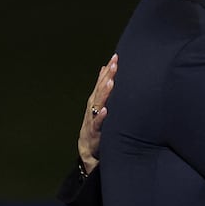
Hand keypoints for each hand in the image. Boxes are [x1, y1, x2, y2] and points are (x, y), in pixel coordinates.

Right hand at [78, 53, 117, 173]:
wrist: (88, 148)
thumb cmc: (96, 122)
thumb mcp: (99, 102)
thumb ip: (102, 86)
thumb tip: (105, 68)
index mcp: (96, 99)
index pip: (102, 81)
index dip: (109, 69)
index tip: (116, 57)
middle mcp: (94, 106)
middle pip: (101, 88)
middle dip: (108, 76)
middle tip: (115, 63)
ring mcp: (94, 118)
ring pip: (99, 103)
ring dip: (105, 92)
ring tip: (111, 82)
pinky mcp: (95, 131)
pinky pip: (98, 123)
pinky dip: (102, 116)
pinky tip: (106, 110)